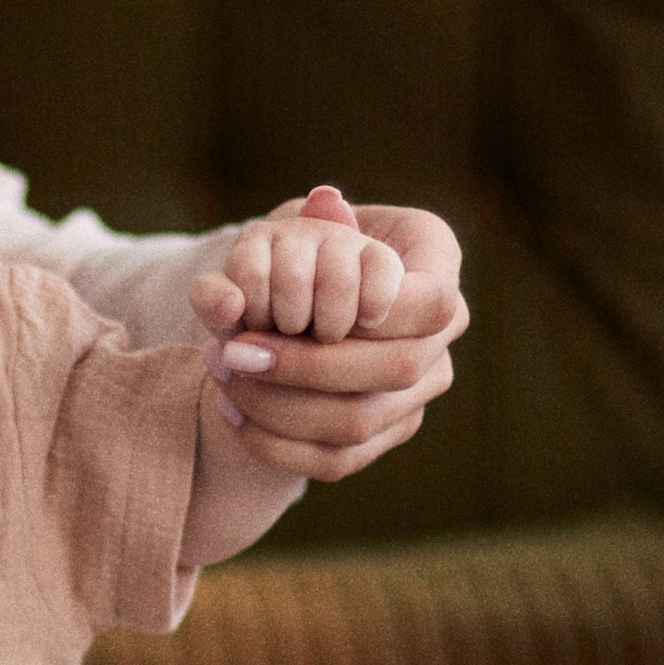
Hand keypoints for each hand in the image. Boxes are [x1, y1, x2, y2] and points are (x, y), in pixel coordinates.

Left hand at [190, 186, 465, 483]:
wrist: (296, 298)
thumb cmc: (298, 249)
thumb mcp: (292, 229)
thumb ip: (299, 223)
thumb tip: (322, 203)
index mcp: (439, 266)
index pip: (431, 303)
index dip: (369, 312)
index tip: (293, 314)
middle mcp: (442, 335)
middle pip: (396, 370)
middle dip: (304, 366)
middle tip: (232, 352)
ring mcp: (419, 392)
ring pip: (359, 422)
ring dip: (278, 406)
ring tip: (221, 374)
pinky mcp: (384, 436)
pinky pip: (334, 461)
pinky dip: (273, 443)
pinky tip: (229, 411)